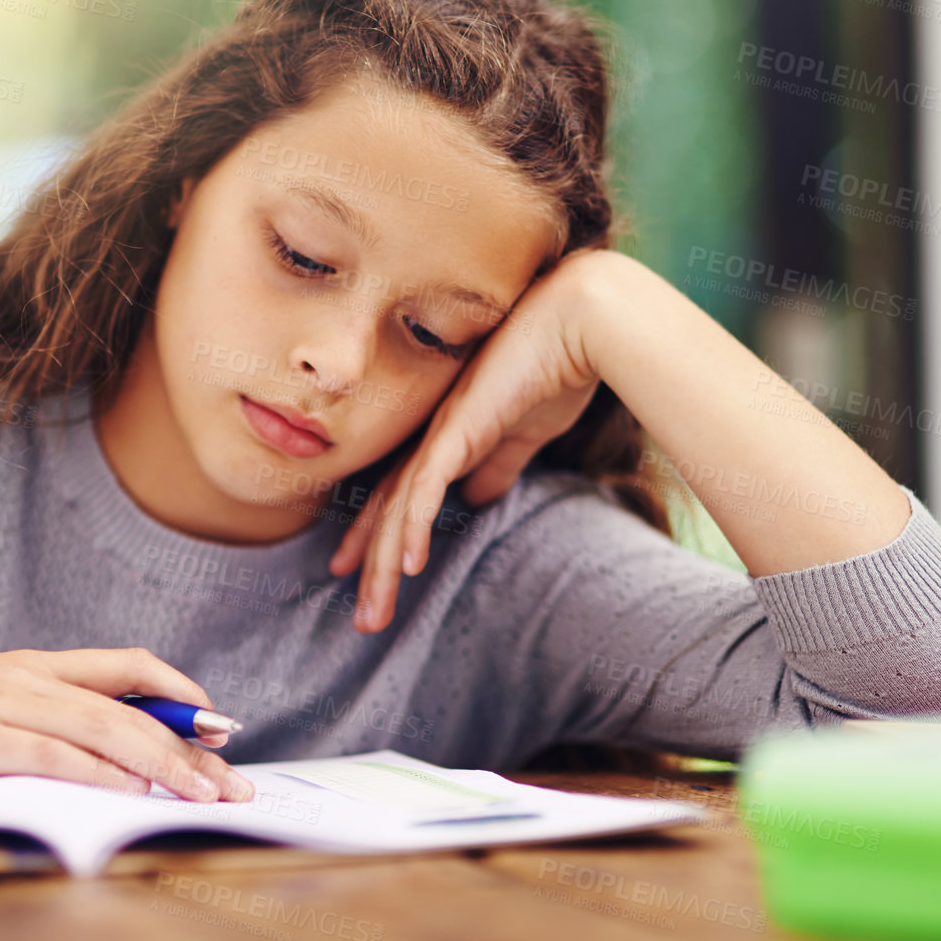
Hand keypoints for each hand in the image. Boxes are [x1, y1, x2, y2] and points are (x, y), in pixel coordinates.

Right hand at [0, 646, 254, 802]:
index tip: (220, 722)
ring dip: (163, 763)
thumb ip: (22, 722)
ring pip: (104, 727)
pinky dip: (99, 774)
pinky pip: (52, 754)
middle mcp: (24, 676)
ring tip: (205, 794)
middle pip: (129, 703)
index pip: (123, 665)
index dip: (177, 691)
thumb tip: (79, 758)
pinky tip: (132, 795)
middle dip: (189, 743)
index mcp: (27, 665)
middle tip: (235, 777)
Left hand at [327, 249, 607, 632]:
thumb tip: (477, 499)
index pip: (401, 496)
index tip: (360, 576)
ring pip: (400, 509)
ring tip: (374, 613)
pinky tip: (407, 564)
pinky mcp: (460, 427)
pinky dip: (414, 526)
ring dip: (385, 565)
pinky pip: (427, 486)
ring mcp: (441, 431)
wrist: (579, 320)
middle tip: (364, 619)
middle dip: (373, 568)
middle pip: (390, 511)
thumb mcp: (523, 432)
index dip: (379, 538)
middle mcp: (433, 435)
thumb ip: (497, 463)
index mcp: (446, 436)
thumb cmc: (554, 366)